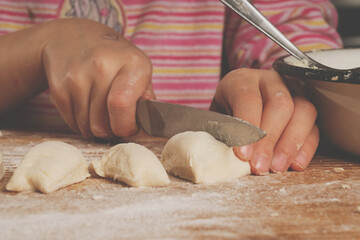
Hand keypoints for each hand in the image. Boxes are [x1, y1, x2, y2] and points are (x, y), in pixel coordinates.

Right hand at [42, 19, 153, 137]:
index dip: (126, 127)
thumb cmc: (113, 58)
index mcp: (131, 63)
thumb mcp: (138, 68)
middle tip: (113, 122)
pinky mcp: (58, 87)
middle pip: (102, 124)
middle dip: (110, 131)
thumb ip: (145, 97)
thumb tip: (146, 124)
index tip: (128, 128)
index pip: (122, 105)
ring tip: (99, 113)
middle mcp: (102, 66)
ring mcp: (76, 77)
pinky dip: (79, 123)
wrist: (71, 37)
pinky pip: (71, 122)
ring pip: (86, 127)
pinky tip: (85, 107)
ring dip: (94, 128)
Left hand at [210, 68, 318, 174]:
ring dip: (290, 144)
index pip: (248, 97)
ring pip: (304, 112)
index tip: (243, 154)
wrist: (234, 110)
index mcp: (241, 80)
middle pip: (280, 104)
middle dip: (270, 139)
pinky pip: (314, 127)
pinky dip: (306, 148)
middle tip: (260, 166)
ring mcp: (292, 93)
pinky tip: (295, 164)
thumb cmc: (223, 116)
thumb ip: (222, 132)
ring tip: (276, 167)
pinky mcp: (306, 111)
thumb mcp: (215, 120)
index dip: (247, 126)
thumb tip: (230, 156)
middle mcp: (270, 81)